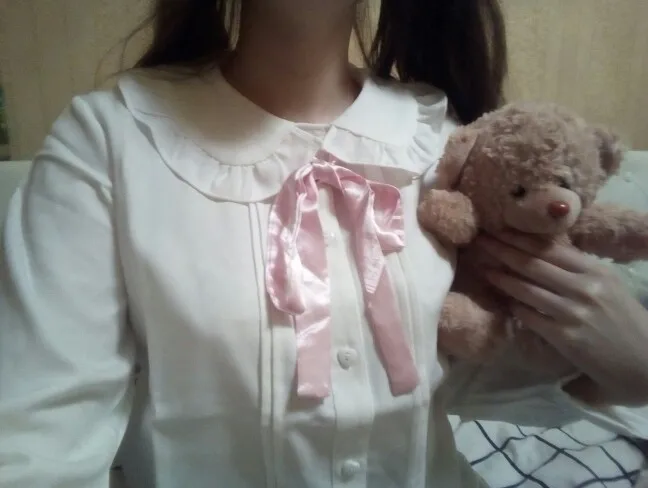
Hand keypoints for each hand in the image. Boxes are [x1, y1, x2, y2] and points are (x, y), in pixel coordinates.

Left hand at [476, 232, 647, 405]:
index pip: (551, 248)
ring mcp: (574, 311)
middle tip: (481, 241)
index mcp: (596, 270)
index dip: (521, 238)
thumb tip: (541, 256)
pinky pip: (530, 316)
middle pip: (534, 263)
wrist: (646, 364)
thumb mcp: (608, 286)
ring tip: (485, 268)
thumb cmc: (625, 323)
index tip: (499, 229)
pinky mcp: (565, 336)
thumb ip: (578, 271)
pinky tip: (503, 302)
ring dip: (502, 277)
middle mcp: (585, 286)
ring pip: (528, 288)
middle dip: (503, 250)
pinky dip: (514, 307)